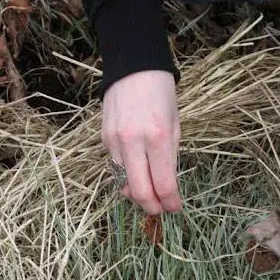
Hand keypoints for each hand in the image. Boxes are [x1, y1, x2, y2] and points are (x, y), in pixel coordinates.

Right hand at [103, 70, 181, 213]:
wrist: (134, 68)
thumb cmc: (161, 96)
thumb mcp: (175, 127)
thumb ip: (170, 158)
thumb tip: (167, 188)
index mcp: (158, 137)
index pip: (163, 184)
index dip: (171, 203)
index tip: (176, 208)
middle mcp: (134, 141)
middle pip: (139, 191)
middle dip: (151, 207)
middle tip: (160, 210)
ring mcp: (115, 141)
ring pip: (123, 183)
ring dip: (137, 195)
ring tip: (149, 196)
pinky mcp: (104, 139)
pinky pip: (115, 168)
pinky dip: (126, 178)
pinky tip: (137, 176)